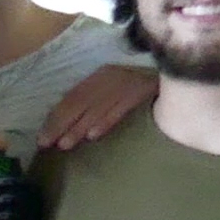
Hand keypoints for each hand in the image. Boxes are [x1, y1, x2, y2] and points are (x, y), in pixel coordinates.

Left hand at [37, 63, 155, 152]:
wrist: (176, 74)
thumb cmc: (141, 86)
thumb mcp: (113, 88)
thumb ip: (94, 103)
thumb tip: (69, 127)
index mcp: (99, 76)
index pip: (71, 99)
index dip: (55, 119)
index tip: (42, 138)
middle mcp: (109, 78)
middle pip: (79, 103)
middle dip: (60, 125)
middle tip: (47, 144)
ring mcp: (125, 84)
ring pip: (96, 108)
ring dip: (78, 127)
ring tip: (65, 144)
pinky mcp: (142, 91)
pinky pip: (119, 108)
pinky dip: (105, 121)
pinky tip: (93, 135)